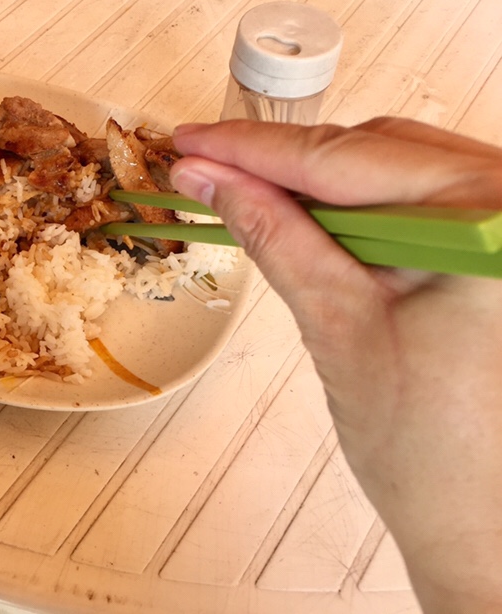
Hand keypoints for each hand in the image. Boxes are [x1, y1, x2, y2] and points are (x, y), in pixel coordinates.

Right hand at [169, 117, 501, 613]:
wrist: (485, 522)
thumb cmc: (439, 454)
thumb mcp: (337, 324)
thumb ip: (273, 234)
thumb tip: (213, 179)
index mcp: (489, 224)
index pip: (346, 160)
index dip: (252, 149)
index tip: (193, 143)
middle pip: (374, 152)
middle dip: (281, 162)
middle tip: (204, 167)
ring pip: (393, 168)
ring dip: (316, 181)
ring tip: (243, 192)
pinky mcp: (492, 247)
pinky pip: (416, 198)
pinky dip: (354, 204)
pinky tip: (304, 215)